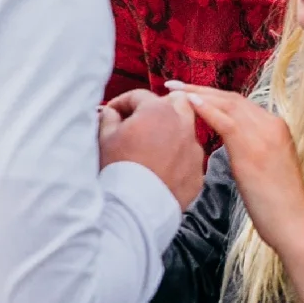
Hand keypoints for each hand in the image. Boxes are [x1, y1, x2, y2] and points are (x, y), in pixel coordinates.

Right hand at [99, 87, 203, 210]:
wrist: (135, 207)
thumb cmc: (118, 168)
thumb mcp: (105, 137)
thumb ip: (109, 118)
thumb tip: (111, 113)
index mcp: (158, 110)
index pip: (139, 96)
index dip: (122, 102)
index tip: (112, 113)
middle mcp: (182, 124)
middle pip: (176, 103)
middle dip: (158, 108)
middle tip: (141, 122)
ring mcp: (194, 149)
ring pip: (186, 130)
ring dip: (171, 132)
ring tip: (152, 147)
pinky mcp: (198, 171)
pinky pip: (189, 158)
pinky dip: (177, 159)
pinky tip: (162, 169)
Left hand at [166, 84, 303, 302]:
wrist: (294, 224)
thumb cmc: (278, 204)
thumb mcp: (266, 168)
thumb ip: (251, 149)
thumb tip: (231, 147)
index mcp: (277, 127)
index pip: (239, 103)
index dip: (213, 95)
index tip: (190, 92)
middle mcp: (272, 124)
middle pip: (231, 98)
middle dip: (200, 88)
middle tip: (174, 84)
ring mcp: (264, 135)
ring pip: (226, 104)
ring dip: (197, 94)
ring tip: (174, 90)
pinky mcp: (252, 149)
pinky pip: (225, 121)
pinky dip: (206, 109)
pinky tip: (188, 102)